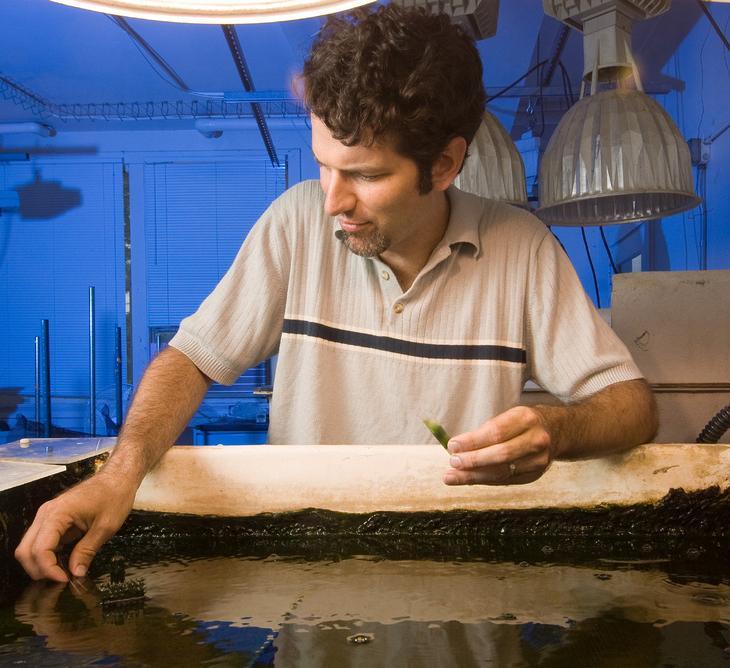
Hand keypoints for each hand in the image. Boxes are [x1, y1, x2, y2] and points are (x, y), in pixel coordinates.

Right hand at [15, 472, 135, 581]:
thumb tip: (76, 573)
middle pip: (25, 550)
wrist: (117, 478)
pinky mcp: (54, 519)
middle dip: (39, 570)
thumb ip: (87, 551)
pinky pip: (42, 541)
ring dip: (42, 563)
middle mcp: (46, 514)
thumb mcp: (105, 527)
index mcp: (57, 513)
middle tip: (61, 579)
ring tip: (63, 573)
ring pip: (30, 547)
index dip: (48, 569)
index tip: (64, 579)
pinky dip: (48, 555)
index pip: (39, 549)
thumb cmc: (114, 496)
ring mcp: (48, 515)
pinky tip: (64, 562)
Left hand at [442, 406, 553, 485]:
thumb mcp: (508, 416)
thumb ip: (485, 431)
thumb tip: (456, 447)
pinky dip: (484, 480)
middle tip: (452, 462)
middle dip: (473, 460)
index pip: (496, 432)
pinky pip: (505, 480)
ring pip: (502, 471)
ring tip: (452, 476)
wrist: (556, 431)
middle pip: (500, 454)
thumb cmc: (521, 422)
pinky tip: (468, 479)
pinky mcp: (535, 475)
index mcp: (526, 418)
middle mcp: (536, 439)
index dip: (472, 441)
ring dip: (473, 475)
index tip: (452, 445)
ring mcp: (539, 460)